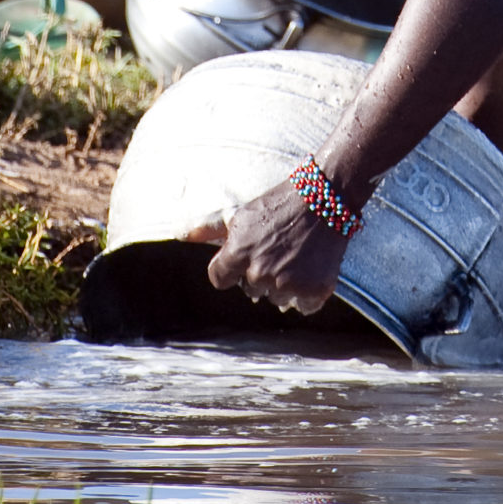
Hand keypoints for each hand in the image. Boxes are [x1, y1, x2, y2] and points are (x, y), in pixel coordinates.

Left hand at [190, 178, 350, 311]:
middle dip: (260, 273)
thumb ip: (207, 228)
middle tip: (277, 249)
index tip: (248, 255)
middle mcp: (259, 272)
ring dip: (284, 285)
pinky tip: (310, 269)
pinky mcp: (313, 290)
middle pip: (250, 290)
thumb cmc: (278, 204)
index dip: (231, 268)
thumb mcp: (240, 212)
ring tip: (296, 256)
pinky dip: (307, 293)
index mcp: (238, 253)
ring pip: (276, 300)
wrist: (324, 196)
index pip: (219, 279)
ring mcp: (287, 283)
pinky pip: (302, 306)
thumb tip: (178, 234)